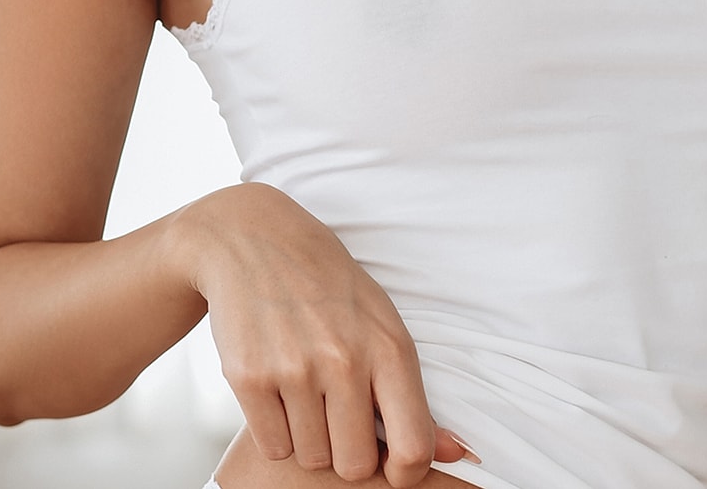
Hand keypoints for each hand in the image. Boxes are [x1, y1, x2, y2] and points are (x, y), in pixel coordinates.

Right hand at [173, 184, 477, 486]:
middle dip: (347, 450)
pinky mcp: (249, 378)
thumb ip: (412, 393)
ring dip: (309, 436)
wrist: (256, 241)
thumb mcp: (381, 322)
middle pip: (355, 465)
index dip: (404, 471)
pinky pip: (274, 446)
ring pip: (312, 458)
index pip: (413, 448)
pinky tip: (278, 386)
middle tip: (337, 410)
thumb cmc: (329, 287)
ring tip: (305, 386)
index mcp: (389, 346)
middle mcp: (345, 360)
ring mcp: (295, 369)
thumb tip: (457, 454)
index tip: (390, 462)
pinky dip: (276, 430)